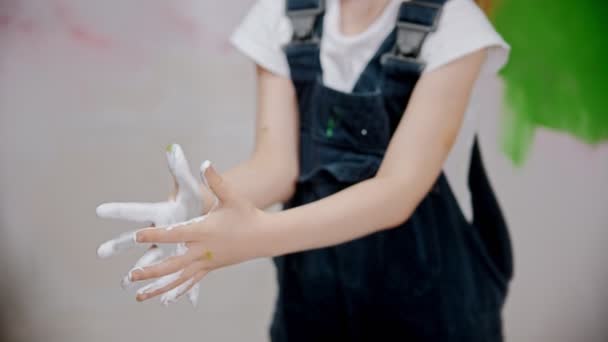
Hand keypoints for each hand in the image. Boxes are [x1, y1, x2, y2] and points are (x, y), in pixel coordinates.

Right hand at [96, 144, 207, 304]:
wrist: (204, 214)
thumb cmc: (194, 199)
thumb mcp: (188, 186)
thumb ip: (180, 168)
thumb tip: (174, 148)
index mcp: (159, 213)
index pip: (137, 210)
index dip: (119, 211)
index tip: (99, 210)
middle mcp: (156, 230)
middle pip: (135, 238)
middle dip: (119, 245)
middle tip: (101, 252)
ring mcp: (165, 245)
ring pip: (149, 259)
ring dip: (138, 270)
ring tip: (125, 282)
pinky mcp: (176, 255)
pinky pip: (171, 271)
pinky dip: (170, 284)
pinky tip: (165, 298)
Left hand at [128, 162, 269, 303]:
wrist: (264, 236)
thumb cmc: (246, 214)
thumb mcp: (231, 196)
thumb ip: (216, 180)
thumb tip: (205, 163)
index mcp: (204, 231)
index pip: (175, 234)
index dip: (156, 235)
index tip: (138, 237)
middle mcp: (203, 250)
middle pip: (173, 263)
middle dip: (151, 271)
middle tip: (131, 276)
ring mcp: (206, 262)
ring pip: (179, 278)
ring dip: (158, 287)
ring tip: (139, 296)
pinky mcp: (210, 267)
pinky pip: (191, 282)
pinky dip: (177, 291)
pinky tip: (164, 300)